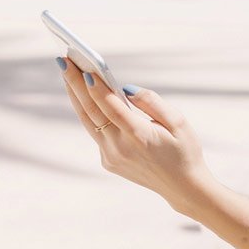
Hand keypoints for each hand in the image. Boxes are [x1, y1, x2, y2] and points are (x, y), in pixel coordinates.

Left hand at [58, 58, 213, 213]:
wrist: (183, 187)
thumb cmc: (184, 150)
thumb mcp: (178, 122)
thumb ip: (152, 102)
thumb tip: (126, 89)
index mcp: (139, 136)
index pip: (111, 108)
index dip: (96, 88)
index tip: (83, 69)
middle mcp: (120, 148)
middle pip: (92, 112)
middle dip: (76, 84)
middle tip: (64, 61)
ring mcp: (111, 157)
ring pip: (88, 122)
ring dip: (76, 97)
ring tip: (67, 74)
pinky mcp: (108, 161)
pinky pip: (95, 132)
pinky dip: (89, 112)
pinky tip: (83, 95)